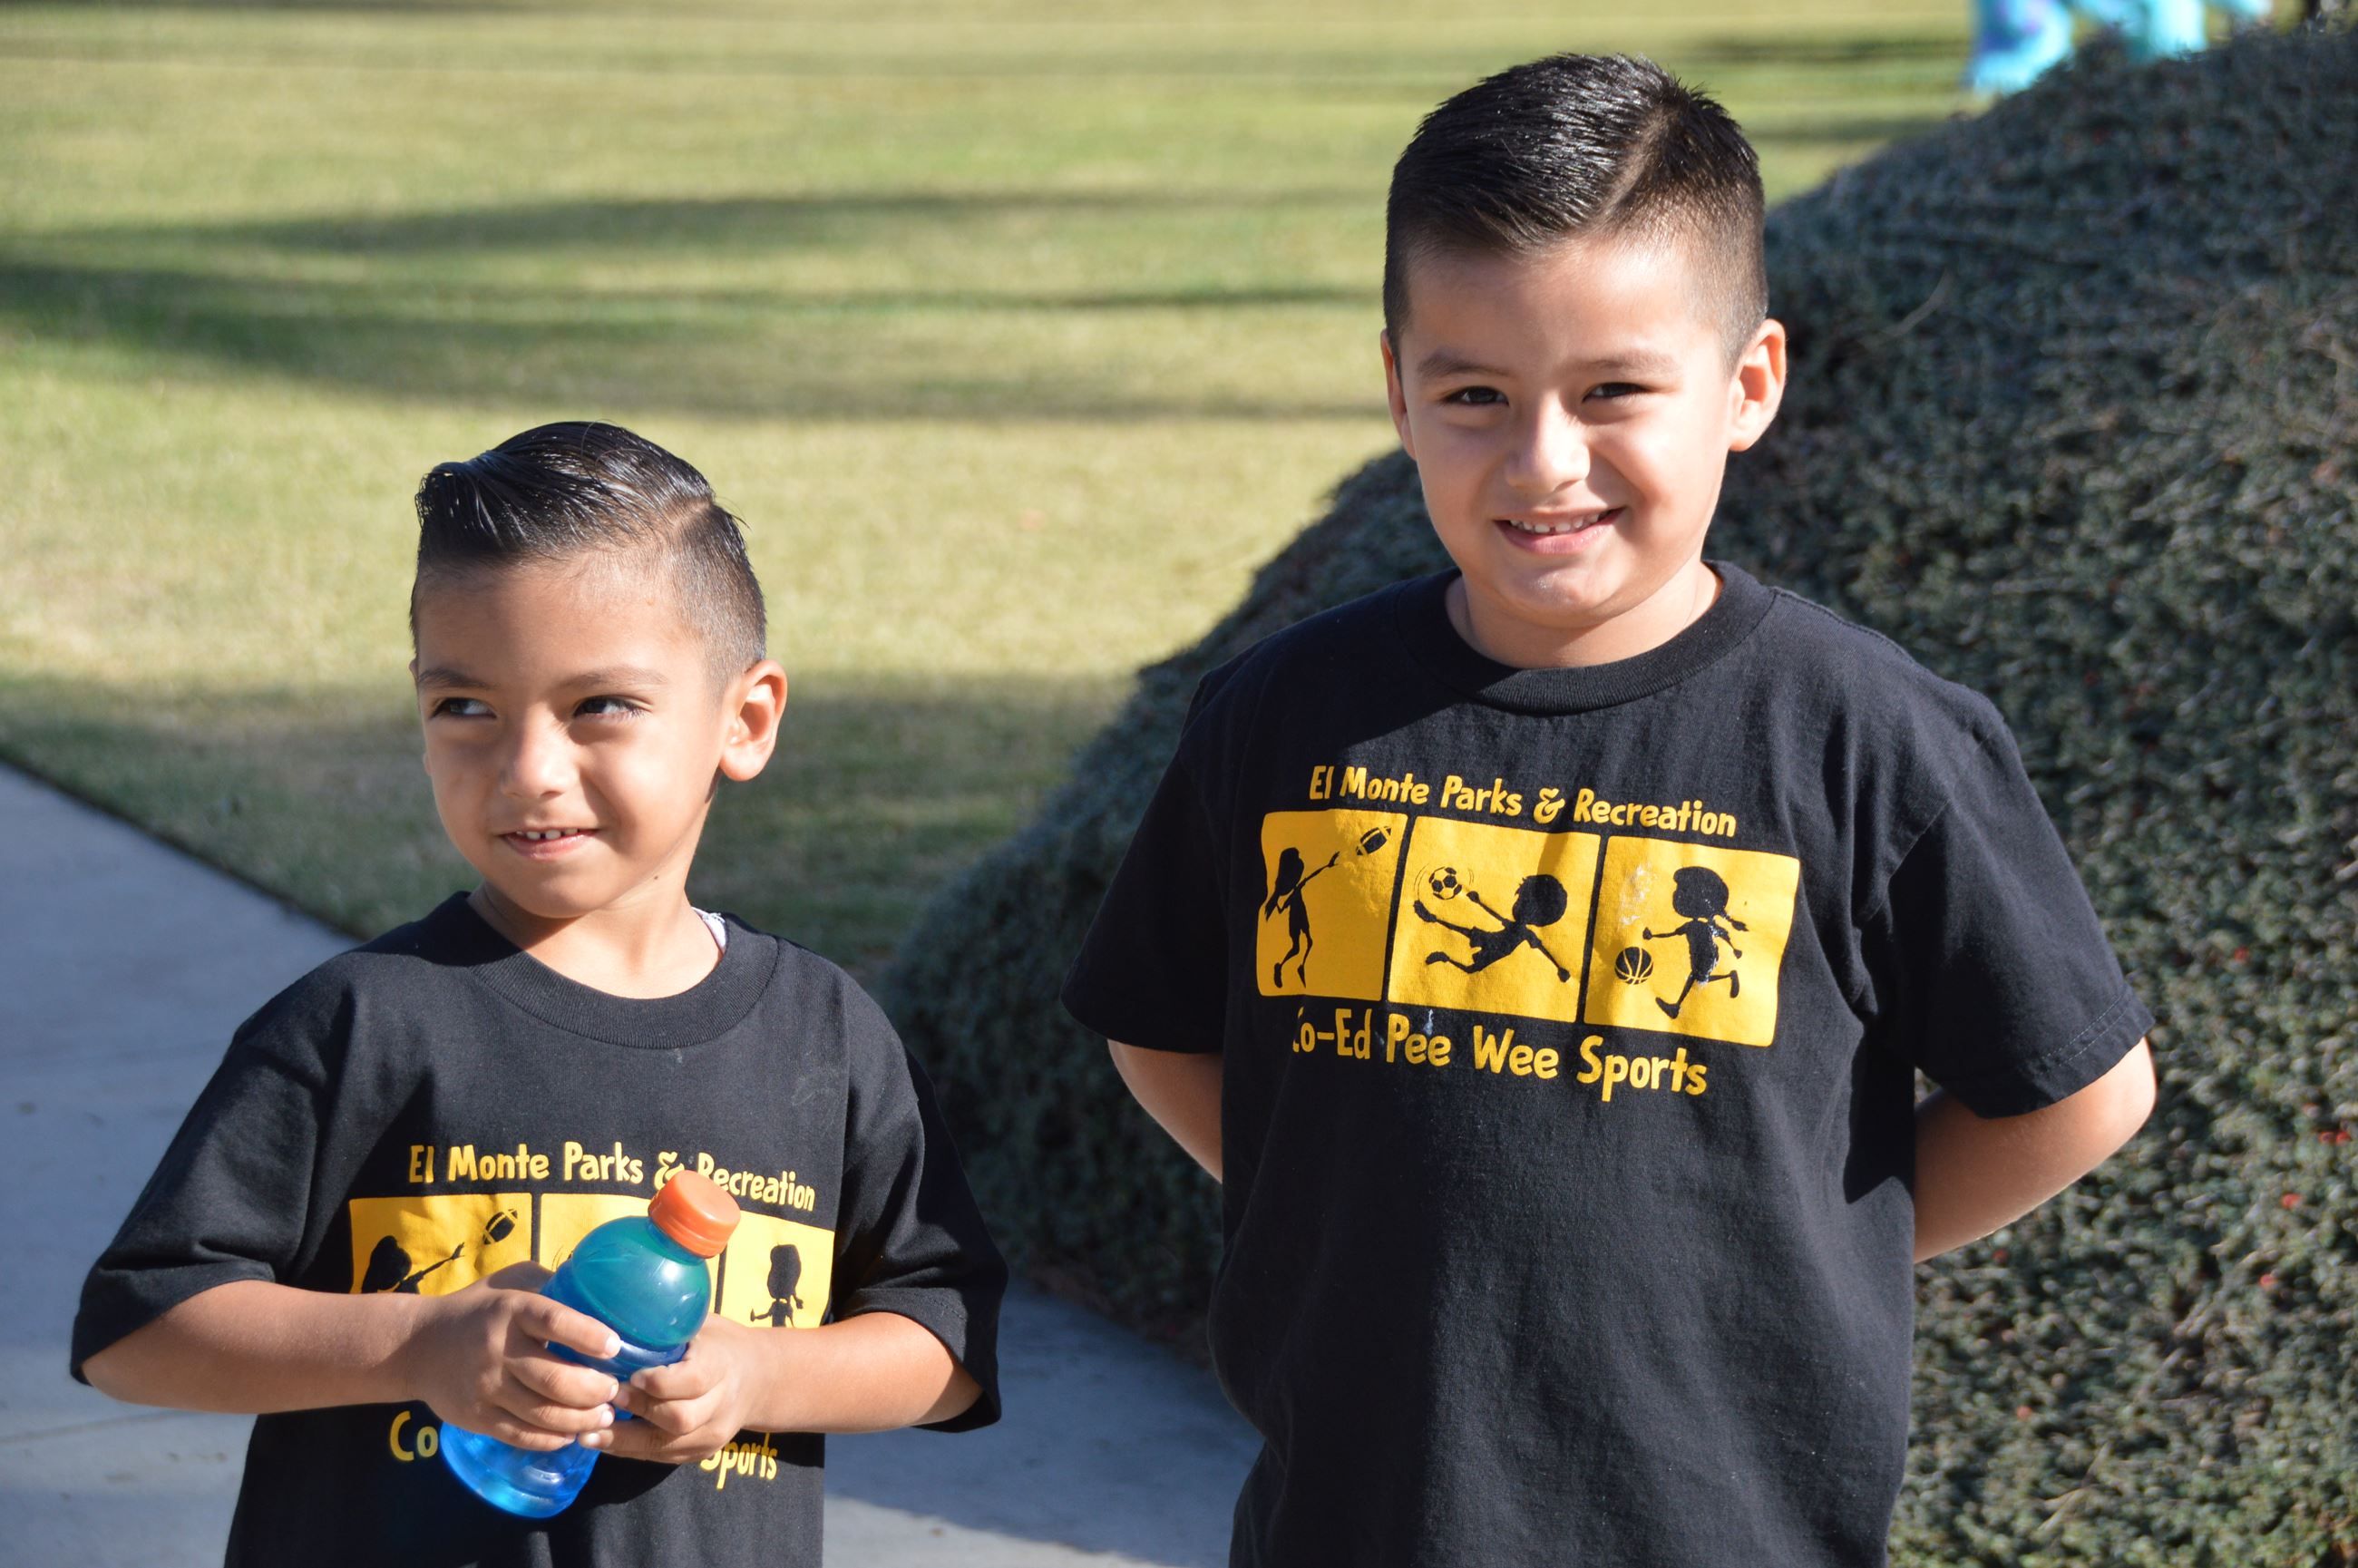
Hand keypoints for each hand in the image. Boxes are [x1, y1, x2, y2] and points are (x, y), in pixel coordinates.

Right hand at [399, 1261, 620, 1450]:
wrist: (416, 1346)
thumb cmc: (478, 1310)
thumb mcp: (510, 1284)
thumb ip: (550, 1286)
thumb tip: (600, 1292)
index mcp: (511, 1310)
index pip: (555, 1322)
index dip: (589, 1336)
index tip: (615, 1347)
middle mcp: (498, 1350)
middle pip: (555, 1380)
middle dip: (595, 1391)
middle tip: (615, 1391)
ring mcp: (486, 1387)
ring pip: (543, 1414)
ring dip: (582, 1419)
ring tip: (604, 1416)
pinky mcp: (477, 1417)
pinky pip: (522, 1435)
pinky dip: (553, 1439)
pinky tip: (571, 1433)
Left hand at [600, 1316, 771, 1463]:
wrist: (757, 1379)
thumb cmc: (718, 1343)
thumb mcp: (701, 1325)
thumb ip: (667, 1328)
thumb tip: (612, 1317)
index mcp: (722, 1364)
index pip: (694, 1380)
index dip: (658, 1382)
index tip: (628, 1375)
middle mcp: (722, 1404)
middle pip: (679, 1418)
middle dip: (636, 1411)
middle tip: (600, 1402)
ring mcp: (712, 1434)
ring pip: (666, 1445)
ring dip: (623, 1440)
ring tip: (586, 1432)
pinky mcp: (700, 1454)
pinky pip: (661, 1458)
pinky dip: (629, 1450)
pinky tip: (602, 1441)